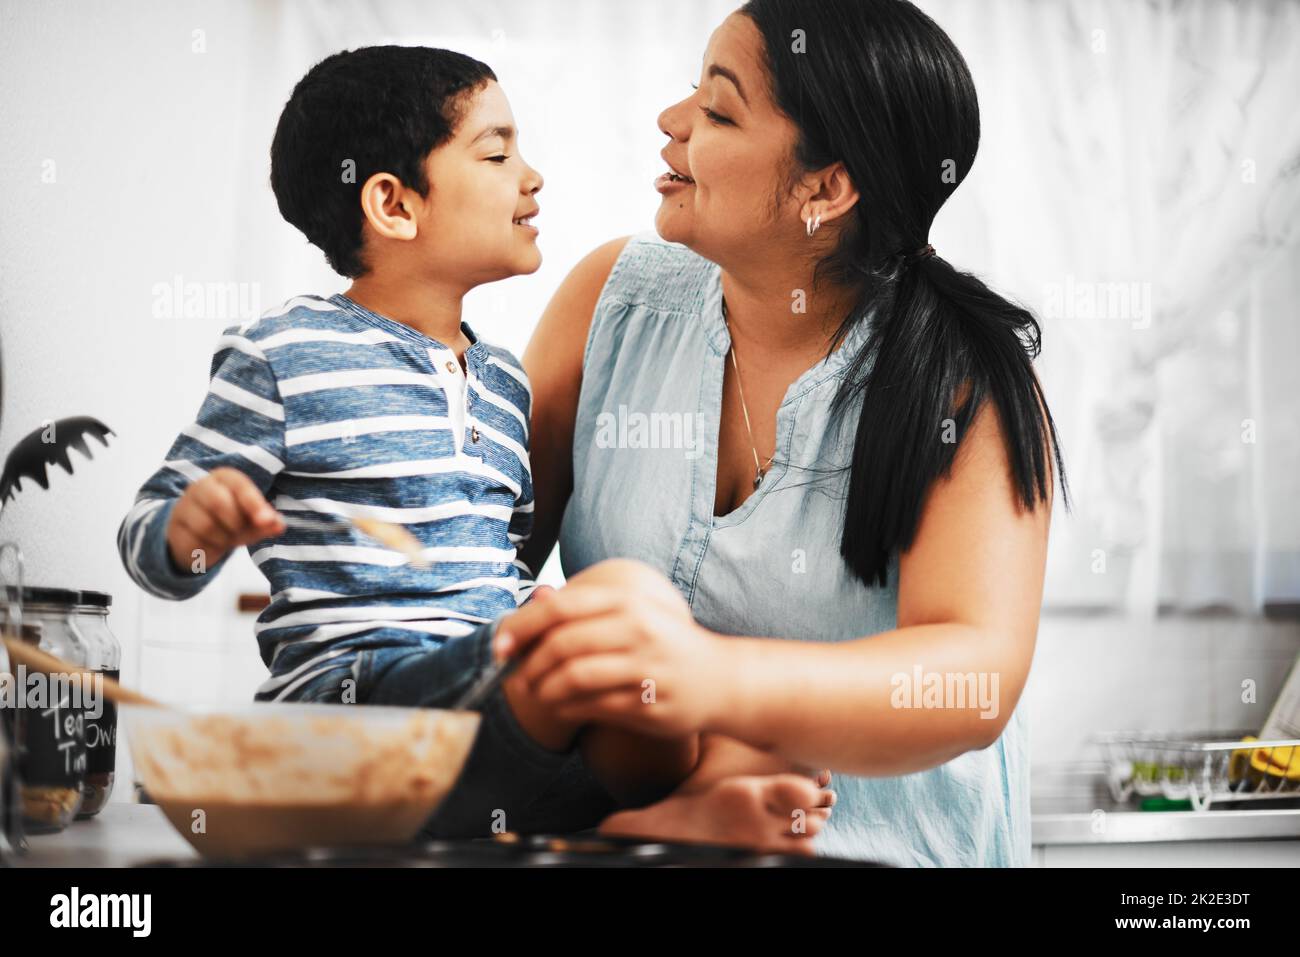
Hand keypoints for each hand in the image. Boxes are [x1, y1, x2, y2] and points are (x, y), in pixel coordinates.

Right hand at [166, 467, 283, 572]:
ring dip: (224, 538)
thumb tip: (279, 525)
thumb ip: (266, 521)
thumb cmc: (230, 522)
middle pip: (218, 502)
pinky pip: (194, 541)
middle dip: (236, 523)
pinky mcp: (174, 527)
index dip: (254, 503)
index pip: (239, 484)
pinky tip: (212, 545)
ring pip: (206, 525)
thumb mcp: (251, 521)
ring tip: (227, 539)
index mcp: (224, 478)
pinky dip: (210, 549)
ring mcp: (184, 506)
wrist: (197, 538)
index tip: (267, 520)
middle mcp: (201, 486)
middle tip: (241, 531)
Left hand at [497, 559, 732, 736]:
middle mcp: (638, 630)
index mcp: (628, 601)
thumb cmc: (665, 644)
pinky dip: (566, 709)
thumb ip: (586, 608)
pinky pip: (591, 707)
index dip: (521, 626)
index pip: (560, 608)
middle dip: (528, 664)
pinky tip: (560, 707)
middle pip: (561, 645)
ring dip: (543, 689)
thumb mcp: (633, 613)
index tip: (499, 645)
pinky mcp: (648, 704)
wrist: (721, 679)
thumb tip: (533, 598)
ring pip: (573, 678)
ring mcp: (645, 668)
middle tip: (515, 676)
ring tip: (536, 694)